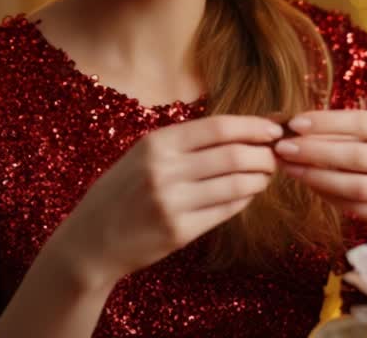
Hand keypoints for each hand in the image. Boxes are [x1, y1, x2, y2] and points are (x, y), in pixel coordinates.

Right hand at [54, 114, 282, 284]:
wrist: (91, 240)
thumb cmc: (122, 192)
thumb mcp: (143, 155)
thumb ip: (184, 143)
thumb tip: (240, 130)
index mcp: (156, 143)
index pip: (219, 127)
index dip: (253, 126)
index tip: (274, 129)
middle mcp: (164, 169)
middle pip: (233, 154)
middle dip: (264, 154)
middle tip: (275, 156)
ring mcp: (172, 202)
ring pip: (235, 183)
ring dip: (259, 178)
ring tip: (265, 175)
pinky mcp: (179, 231)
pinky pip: (225, 210)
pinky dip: (243, 200)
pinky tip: (247, 194)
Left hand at [272, 109, 366, 244]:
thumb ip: (344, 135)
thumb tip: (296, 128)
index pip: (363, 121)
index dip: (326, 122)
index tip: (294, 123)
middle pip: (357, 154)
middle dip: (314, 151)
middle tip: (283, 149)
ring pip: (356, 185)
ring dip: (317, 176)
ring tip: (291, 169)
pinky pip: (358, 208)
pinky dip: (331, 197)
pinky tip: (312, 187)